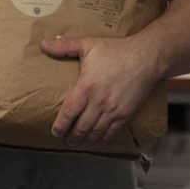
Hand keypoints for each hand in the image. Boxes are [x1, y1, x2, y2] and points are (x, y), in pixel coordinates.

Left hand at [40, 34, 158, 147]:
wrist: (146, 58)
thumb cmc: (116, 50)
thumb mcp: (88, 44)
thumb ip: (64, 45)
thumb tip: (43, 44)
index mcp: (86, 87)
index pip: (68, 113)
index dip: (60, 126)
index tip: (55, 132)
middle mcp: (98, 102)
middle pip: (80, 127)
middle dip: (71, 137)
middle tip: (65, 141)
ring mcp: (113, 110)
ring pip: (95, 132)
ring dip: (85, 141)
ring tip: (78, 144)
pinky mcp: (125, 114)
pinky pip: (111, 132)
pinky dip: (102, 140)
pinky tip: (97, 141)